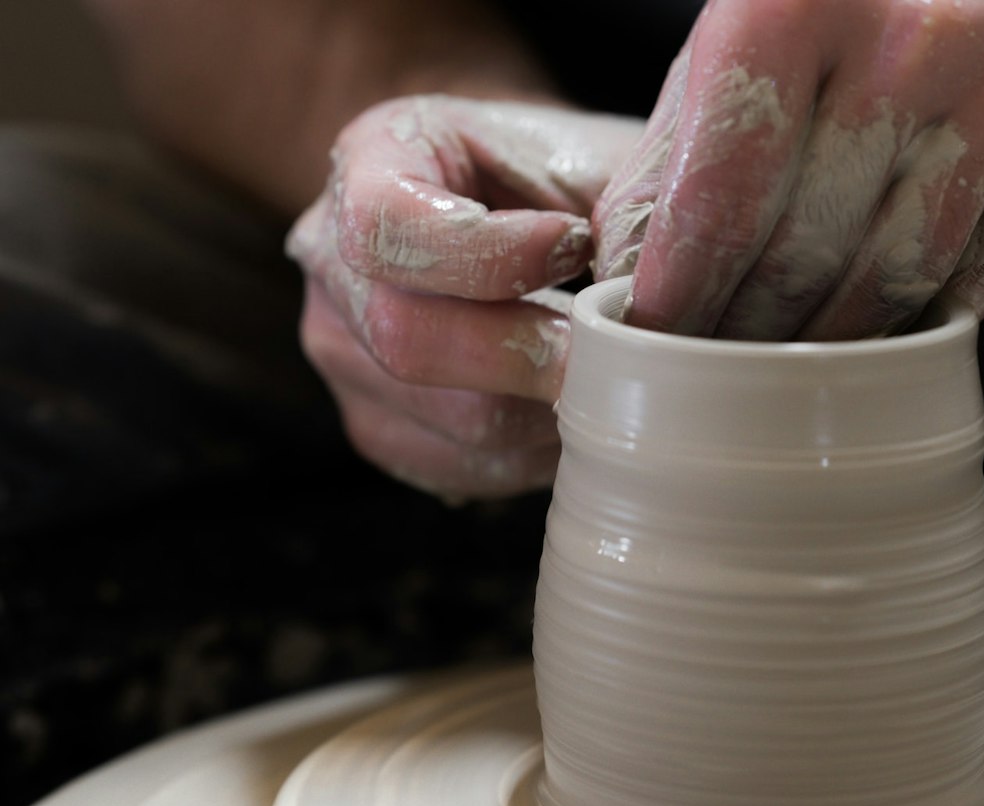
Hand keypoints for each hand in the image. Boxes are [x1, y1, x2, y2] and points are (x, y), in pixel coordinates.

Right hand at [288, 95, 643, 499]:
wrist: (525, 210)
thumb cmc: (565, 180)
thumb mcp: (596, 158)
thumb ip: (621, 211)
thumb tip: (649, 302)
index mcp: (371, 158)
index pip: (387, 225)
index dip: (488, 253)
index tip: (576, 244)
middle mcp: (329, 257)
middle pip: (407, 338)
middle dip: (531, 353)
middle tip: (614, 346)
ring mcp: (342, 349)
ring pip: (450, 418)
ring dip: (547, 408)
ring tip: (603, 373)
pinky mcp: (377, 421)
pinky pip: (459, 465)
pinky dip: (534, 450)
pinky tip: (566, 406)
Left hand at [593, 0, 983, 340]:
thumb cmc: (848, 1)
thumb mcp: (745, 40)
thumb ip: (680, 154)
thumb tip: (624, 284)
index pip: (726, 197)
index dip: (685, 296)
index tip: (662, 354)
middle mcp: (918, 24)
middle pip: (813, 252)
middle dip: (754, 331)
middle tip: (728, 371)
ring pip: (905, 275)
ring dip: (841, 341)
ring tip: (802, 363)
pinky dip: (937, 311)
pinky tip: (898, 321)